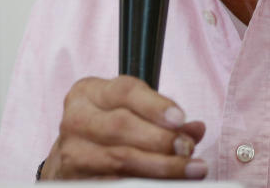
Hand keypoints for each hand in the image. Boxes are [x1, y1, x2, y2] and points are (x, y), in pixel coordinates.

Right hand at [39, 75, 206, 179]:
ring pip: (120, 160)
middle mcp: (76, 120)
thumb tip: (196, 129)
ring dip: (161, 167)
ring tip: (192, 169)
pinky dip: (143, 183)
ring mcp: (72, 153)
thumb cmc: (110, 126)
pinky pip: (113, 184)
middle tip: (188, 148)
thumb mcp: (133, 110)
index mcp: (89, 92)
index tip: (181, 119)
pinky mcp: (74, 181)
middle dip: (161, 139)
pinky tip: (166, 183)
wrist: (73, 157)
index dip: (155, 105)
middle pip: (122, 126)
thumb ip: (165, 117)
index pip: (125, 91)